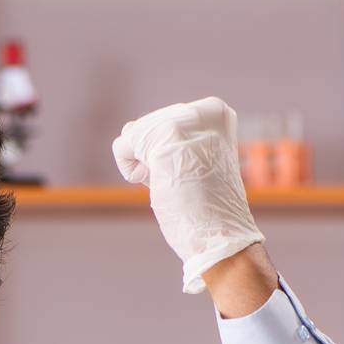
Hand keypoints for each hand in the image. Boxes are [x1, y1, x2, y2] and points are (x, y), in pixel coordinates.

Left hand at [112, 96, 265, 294]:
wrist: (220, 235)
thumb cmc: (206, 206)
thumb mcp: (191, 161)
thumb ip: (164, 138)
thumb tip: (127, 128)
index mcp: (215, 112)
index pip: (166, 121)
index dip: (169, 154)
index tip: (193, 173)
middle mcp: (203, 108)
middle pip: (148, 127)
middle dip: (156, 159)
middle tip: (186, 181)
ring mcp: (186, 118)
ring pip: (134, 134)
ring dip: (146, 166)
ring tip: (177, 182)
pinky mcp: (166, 133)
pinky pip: (122, 144)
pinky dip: (131, 170)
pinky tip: (159, 183)